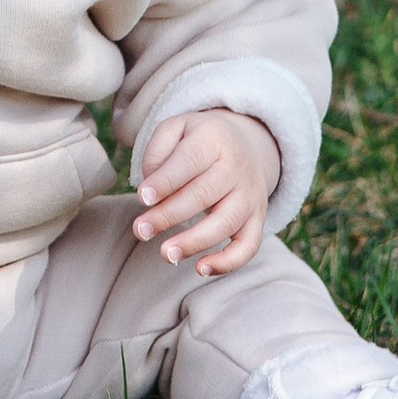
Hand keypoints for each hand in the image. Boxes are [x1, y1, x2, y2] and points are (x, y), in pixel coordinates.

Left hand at [132, 109, 278, 277]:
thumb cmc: (197, 141)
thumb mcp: (175, 129)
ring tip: (166, 254)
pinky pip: (249, 245)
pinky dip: (229, 262)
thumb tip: (151, 192)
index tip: (142, 198)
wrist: (243, 143)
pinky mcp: (257, 219)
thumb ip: (157, 152)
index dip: (165, 181)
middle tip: (140, 231)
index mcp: (213, 140)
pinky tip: (201, 269)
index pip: (189, 160)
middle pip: (203, 194)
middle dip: (169, 216)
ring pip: (226, 222)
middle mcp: (236, 167)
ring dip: (194, 242)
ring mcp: (250, 195)